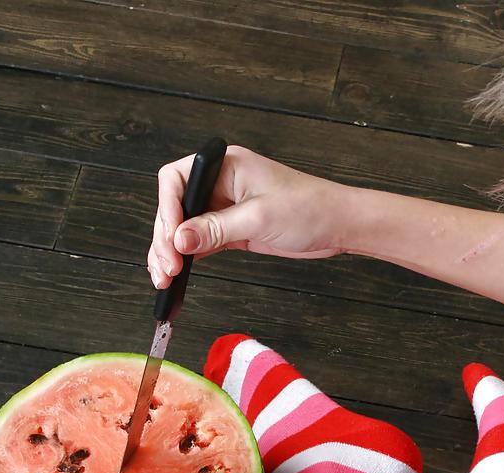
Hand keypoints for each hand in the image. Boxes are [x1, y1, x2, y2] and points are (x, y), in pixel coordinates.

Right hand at [147, 145, 347, 288]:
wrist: (338, 225)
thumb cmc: (310, 207)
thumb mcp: (259, 217)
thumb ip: (216, 228)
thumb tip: (179, 239)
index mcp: (226, 165)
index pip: (177, 179)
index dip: (168, 209)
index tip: (171, 237)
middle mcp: (220, 183)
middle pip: (176, 207)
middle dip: (166, 238)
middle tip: (167, 266)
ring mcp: (224, 207)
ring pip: (184, 228)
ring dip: (170, 251)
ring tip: (164, 277)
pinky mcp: (231, 228)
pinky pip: (199, 242)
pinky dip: (187, 257)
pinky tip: (176, 273)